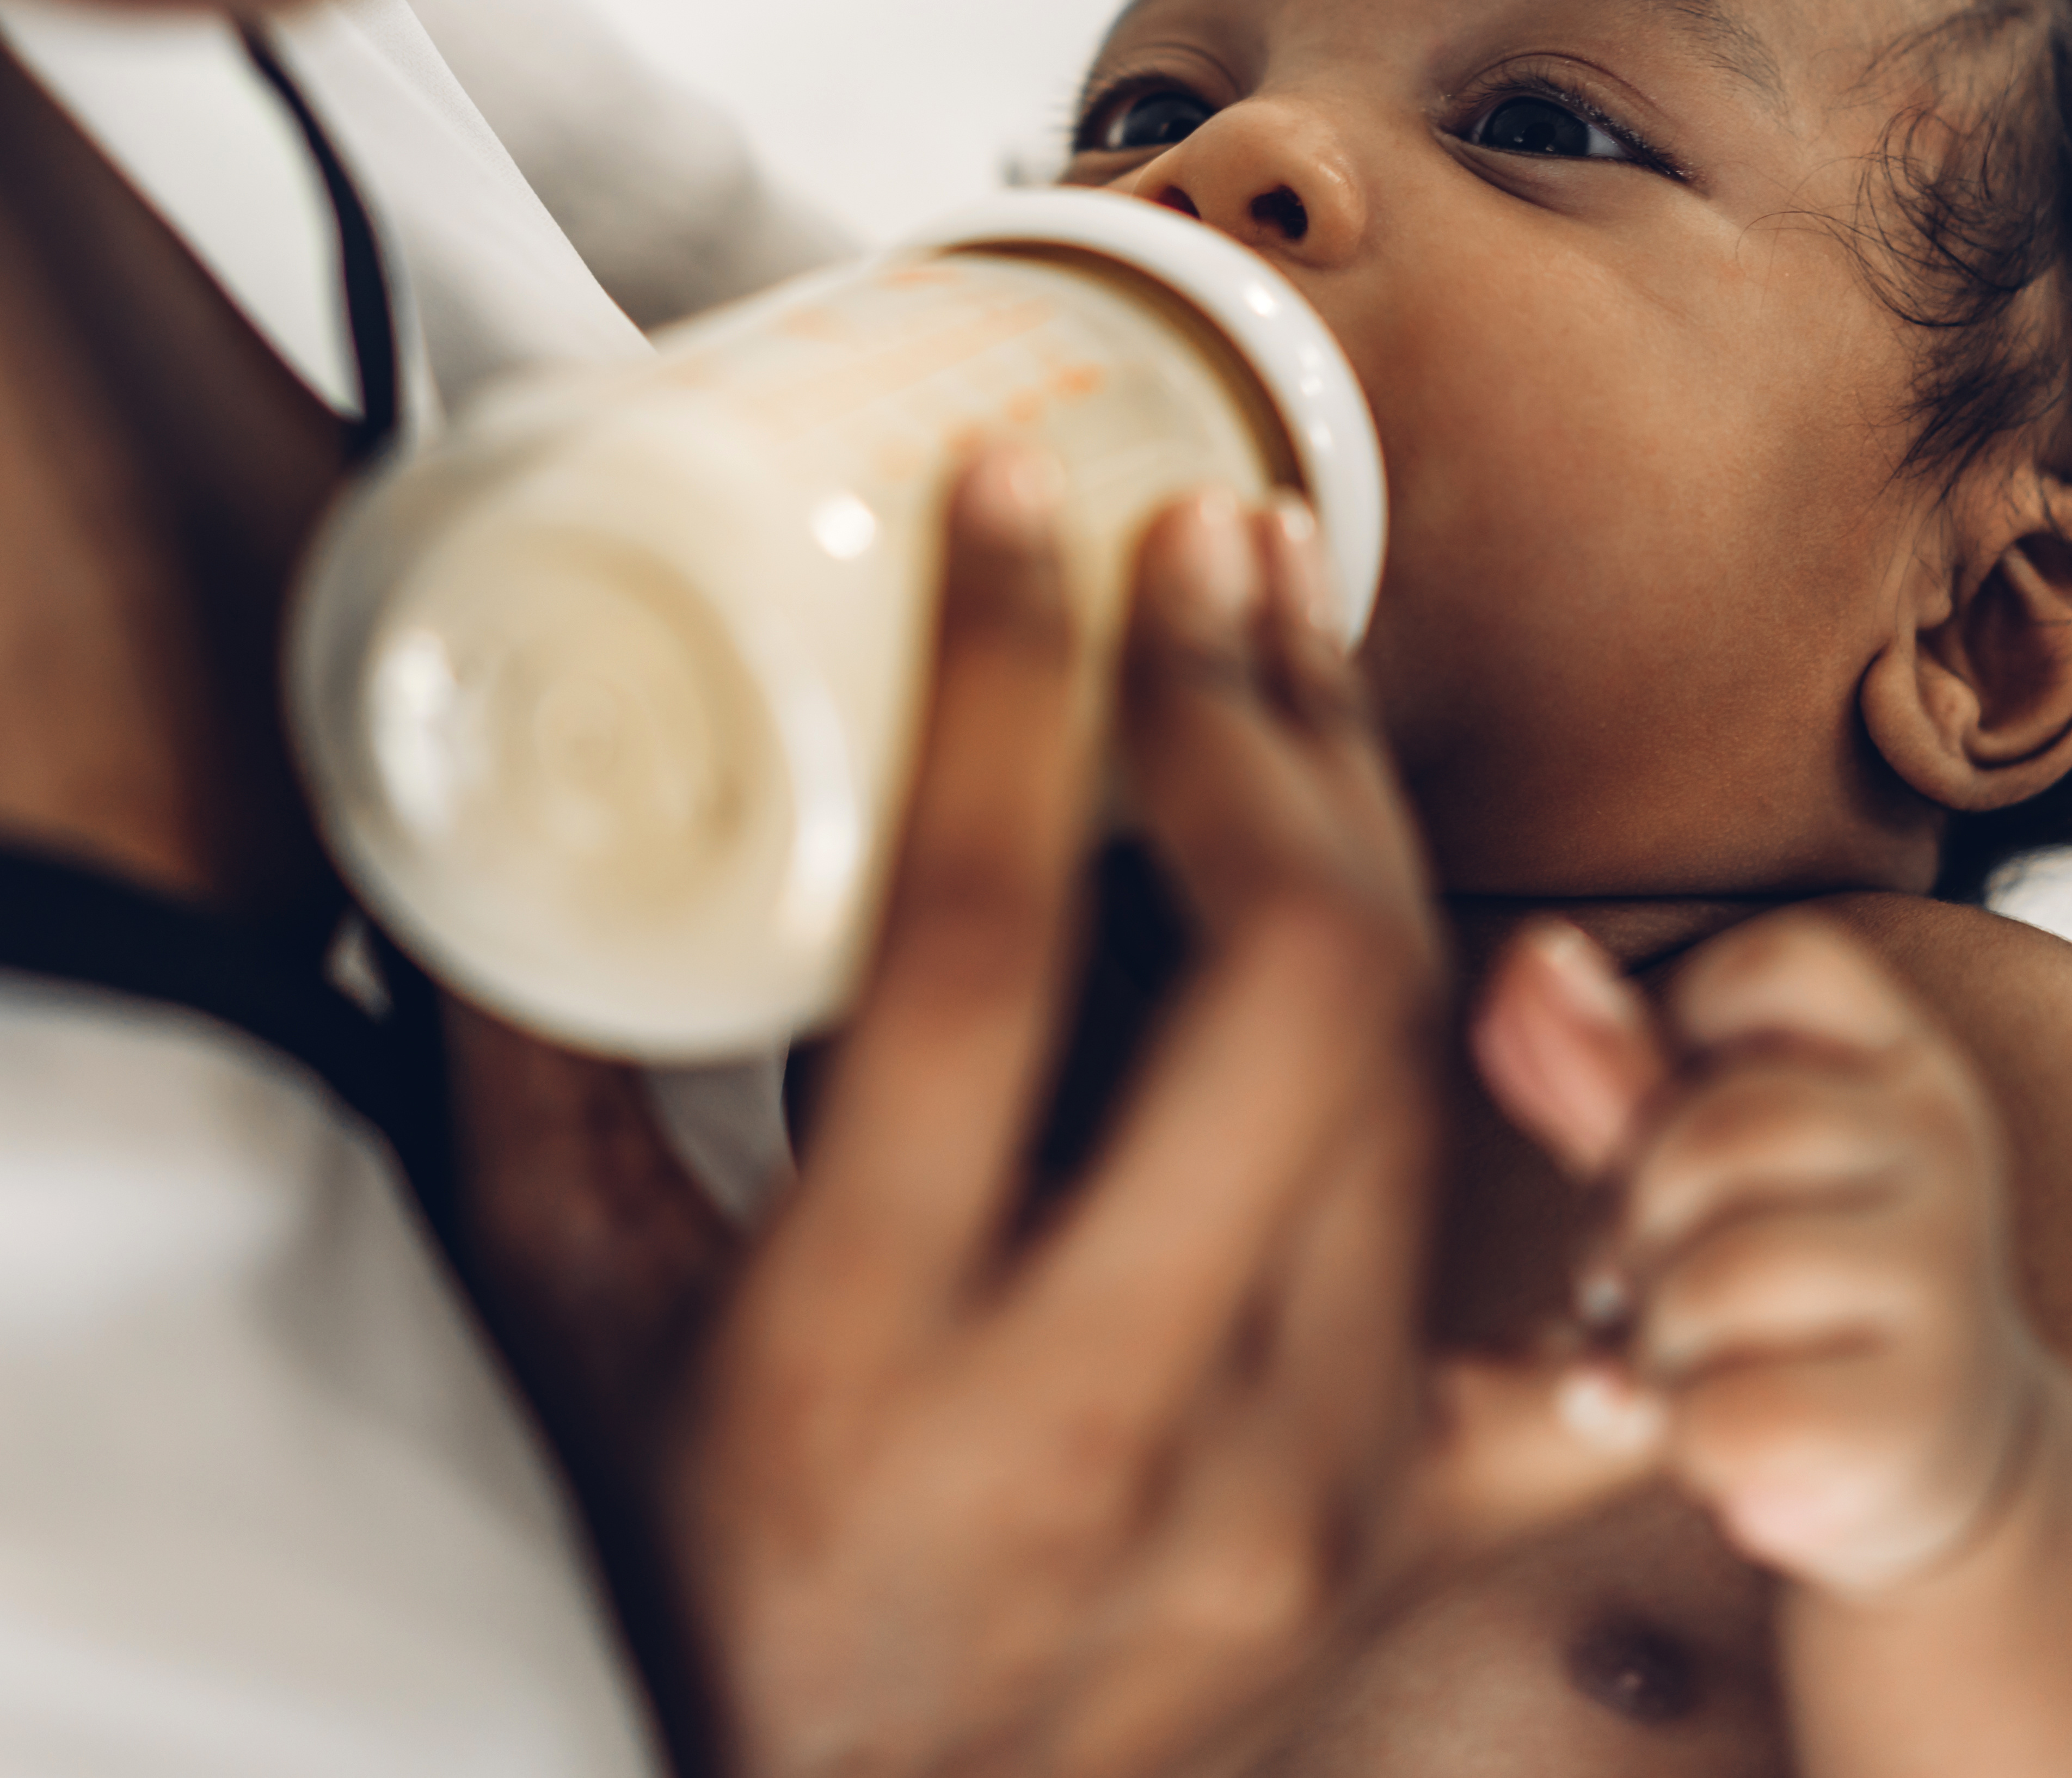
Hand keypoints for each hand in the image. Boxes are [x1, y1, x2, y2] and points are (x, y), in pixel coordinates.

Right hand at [666, 449, 1446, 1777]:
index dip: (1008, 676)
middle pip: (1297, 990)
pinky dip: (1552, 1135)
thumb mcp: (558, 1324)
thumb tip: (519, 771)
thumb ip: (541, 1056)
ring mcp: (1283, 1497)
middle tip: (1219, 556)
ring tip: (1296, 679)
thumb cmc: (664, 1577)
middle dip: (1272, 726)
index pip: (976, 939)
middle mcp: (1106, 1429)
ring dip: (1382, 844)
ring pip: (1420, 1087)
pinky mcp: (1379, 1540)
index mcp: (861, 1360)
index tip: (1022, 494)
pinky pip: (1543, 1308)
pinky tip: (1526, 980)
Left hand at [1462, 911, 2049, 1599]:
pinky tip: (1723, 1441)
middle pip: (1717, 1135)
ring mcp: (1946, 1281)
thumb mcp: (1703, 1163)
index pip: (1775, 966)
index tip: (1675, 1134)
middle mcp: (1943, 1150)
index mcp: (1897, 1061)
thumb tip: (1527, 959)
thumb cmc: (1780, 1286)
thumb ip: (1608, 1066)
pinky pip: (1736, 1413)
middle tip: (1638, 1286)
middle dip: (1633, 1223)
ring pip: (1721, 1281)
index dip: (1677, 1042)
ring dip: (1657, 1344)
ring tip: (1686, 1364)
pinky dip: (1689, 1440)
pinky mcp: (1924, 1416)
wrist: (1924, 1460)